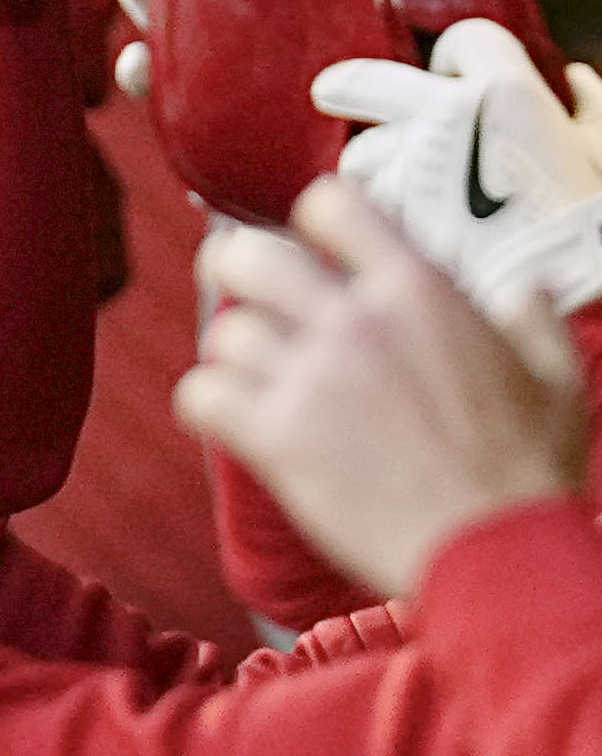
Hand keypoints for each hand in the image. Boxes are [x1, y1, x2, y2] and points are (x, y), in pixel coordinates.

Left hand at [178, 180, 587, 598]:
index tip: (311, 242)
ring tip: (254, 373)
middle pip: (248, 256)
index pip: (331, 204)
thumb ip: (532, 324)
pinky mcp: (277, 437)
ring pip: (223, 330)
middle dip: (234, 268)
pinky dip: (205, 403)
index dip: (312, 218)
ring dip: (233, 352)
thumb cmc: (530, 472)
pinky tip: (229, 416)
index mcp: (419, 292)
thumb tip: (525, 290)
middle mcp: (355, 322)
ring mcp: (311, 377)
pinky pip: (200, 393)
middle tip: (241, 290)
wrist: (497, 551)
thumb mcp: (556, 380)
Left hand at [311, 18, 601, 319]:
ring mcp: (405, 172)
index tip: (452, 74)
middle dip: (349, 90)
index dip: (460, 57)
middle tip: (334, 95)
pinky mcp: (379, 228)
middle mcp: (443, 123)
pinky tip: (404, 238)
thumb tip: (575, 79)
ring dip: (375, 171)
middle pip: (363, 84)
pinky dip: (374, 225)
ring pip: (359, 156)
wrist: (573, 299)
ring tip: (402, 193)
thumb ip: (589, 109)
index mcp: (504, 95)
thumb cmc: (590, 227)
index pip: (464, 42)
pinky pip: (356, 218)